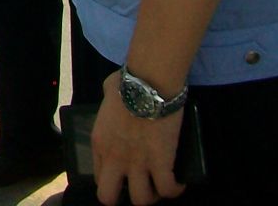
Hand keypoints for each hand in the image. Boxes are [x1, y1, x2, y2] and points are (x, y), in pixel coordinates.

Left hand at [91, 70, 185, 203]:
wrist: (148, 84)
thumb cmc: (127, 83)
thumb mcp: (107, 94)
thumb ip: (107, 101)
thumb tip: (112, 93)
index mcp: (99, 142)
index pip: (98, 176)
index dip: (113, 179)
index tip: (125, 175)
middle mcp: (114, 158)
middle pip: (109, 197)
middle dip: (123, 197)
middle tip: (138, 187)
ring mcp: (137, 163)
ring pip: (141, 199)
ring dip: (152, 194)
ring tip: (159, 185)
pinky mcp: (161, 163)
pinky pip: (168, 189)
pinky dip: (175, 189)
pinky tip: (179, 182)